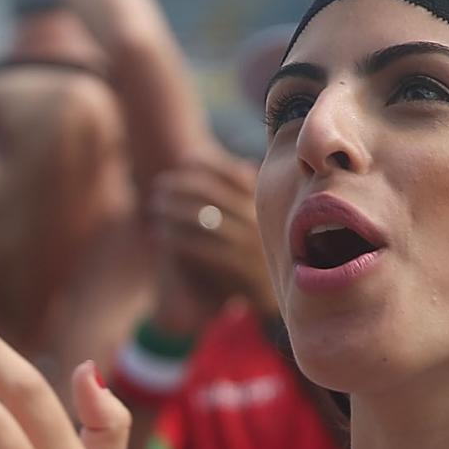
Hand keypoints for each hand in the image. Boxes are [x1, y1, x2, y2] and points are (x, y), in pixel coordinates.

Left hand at [149, 152, 269, 312]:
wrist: (294, 289)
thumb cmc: (269, 248)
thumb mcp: (267, 216)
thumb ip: (248, 192)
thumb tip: (228, 164)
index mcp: (265, 202)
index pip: (234, 173)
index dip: (208, 163)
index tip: (186, 158)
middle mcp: (257, 218)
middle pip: (211, 192)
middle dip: (181, 185)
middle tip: (160, 185)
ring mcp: (248, 242)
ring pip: (201, 217)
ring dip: (172, 209)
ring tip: (155, 206)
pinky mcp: (237, 266)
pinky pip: (198, 246)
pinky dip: (174, 236)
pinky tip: (159, 233)